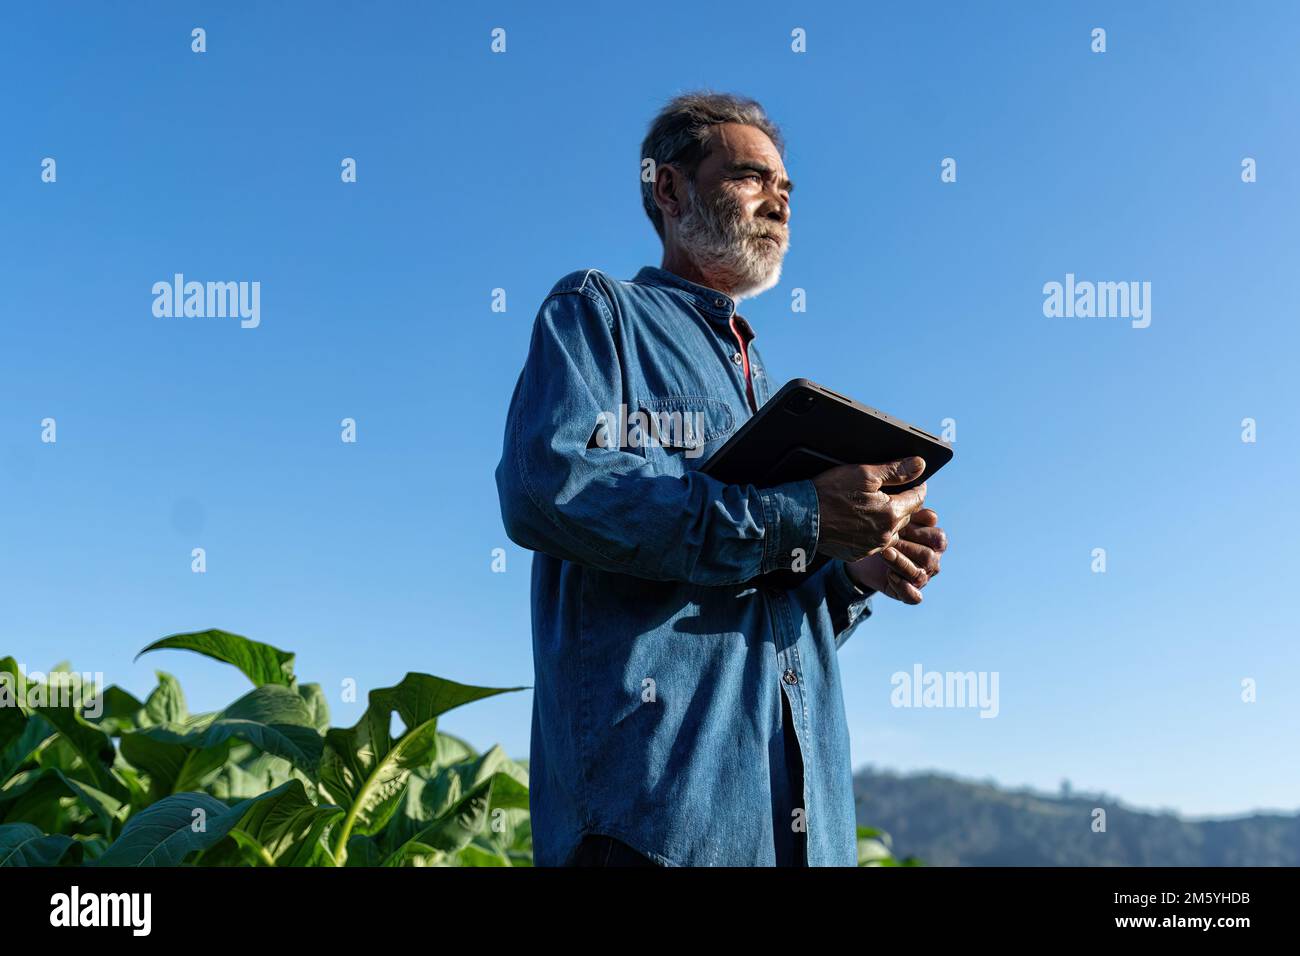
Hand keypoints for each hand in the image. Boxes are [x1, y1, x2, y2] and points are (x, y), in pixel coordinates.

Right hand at [811, 457, 927, 562]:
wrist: (800, 518)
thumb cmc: (829, 494)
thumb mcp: (864, 474)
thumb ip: (895, 471)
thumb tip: (919, 465)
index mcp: (891, 513)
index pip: (917, 498)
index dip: (917, 486)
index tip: (916, 480)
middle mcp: (885, 535)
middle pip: (905, 516)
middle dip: (902, 503)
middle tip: (890, 491)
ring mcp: (871, 547)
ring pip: (890, 531)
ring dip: (887, 519)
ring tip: (872, 506)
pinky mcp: (857, 553)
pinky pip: (873, 542)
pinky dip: (871, 532)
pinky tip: (858, 521)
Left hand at [845, 508, 947, 603]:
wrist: (864, 554)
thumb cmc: (885, 532)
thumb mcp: (896, 520)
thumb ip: (913, 514)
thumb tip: (931, 516)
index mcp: (935, 543)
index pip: (938, 538)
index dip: (919, 532)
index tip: (898, 525)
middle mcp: (933, 562)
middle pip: (928, 558)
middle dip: (906, 547)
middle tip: (886, 540)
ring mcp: (923, 579)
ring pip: (920, 576)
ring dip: (901, 564)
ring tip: (884, 553)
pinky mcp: (909, 594)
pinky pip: (914, 597)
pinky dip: (904, 589)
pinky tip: (890, 576)